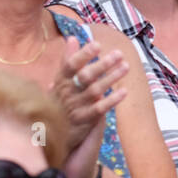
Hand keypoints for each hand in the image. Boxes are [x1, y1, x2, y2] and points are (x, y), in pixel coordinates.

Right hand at [52, 35, 130, 177]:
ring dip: (111, 78)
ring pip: (94, 91)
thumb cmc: (59, 104)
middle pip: (84, 77)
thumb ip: (68, 60)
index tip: (97, 44)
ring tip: (126, 67)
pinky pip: (99, 110)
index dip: (83, 55)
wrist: (51, 139)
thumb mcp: (61, 82)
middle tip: (119, 54)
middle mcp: (65, 95)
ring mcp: (74, 110)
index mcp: (59, 84)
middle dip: (102, 64)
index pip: (69, 66)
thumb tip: (73, 37)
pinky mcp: (83, 123)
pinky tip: (125, 92)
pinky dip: (112, 100)